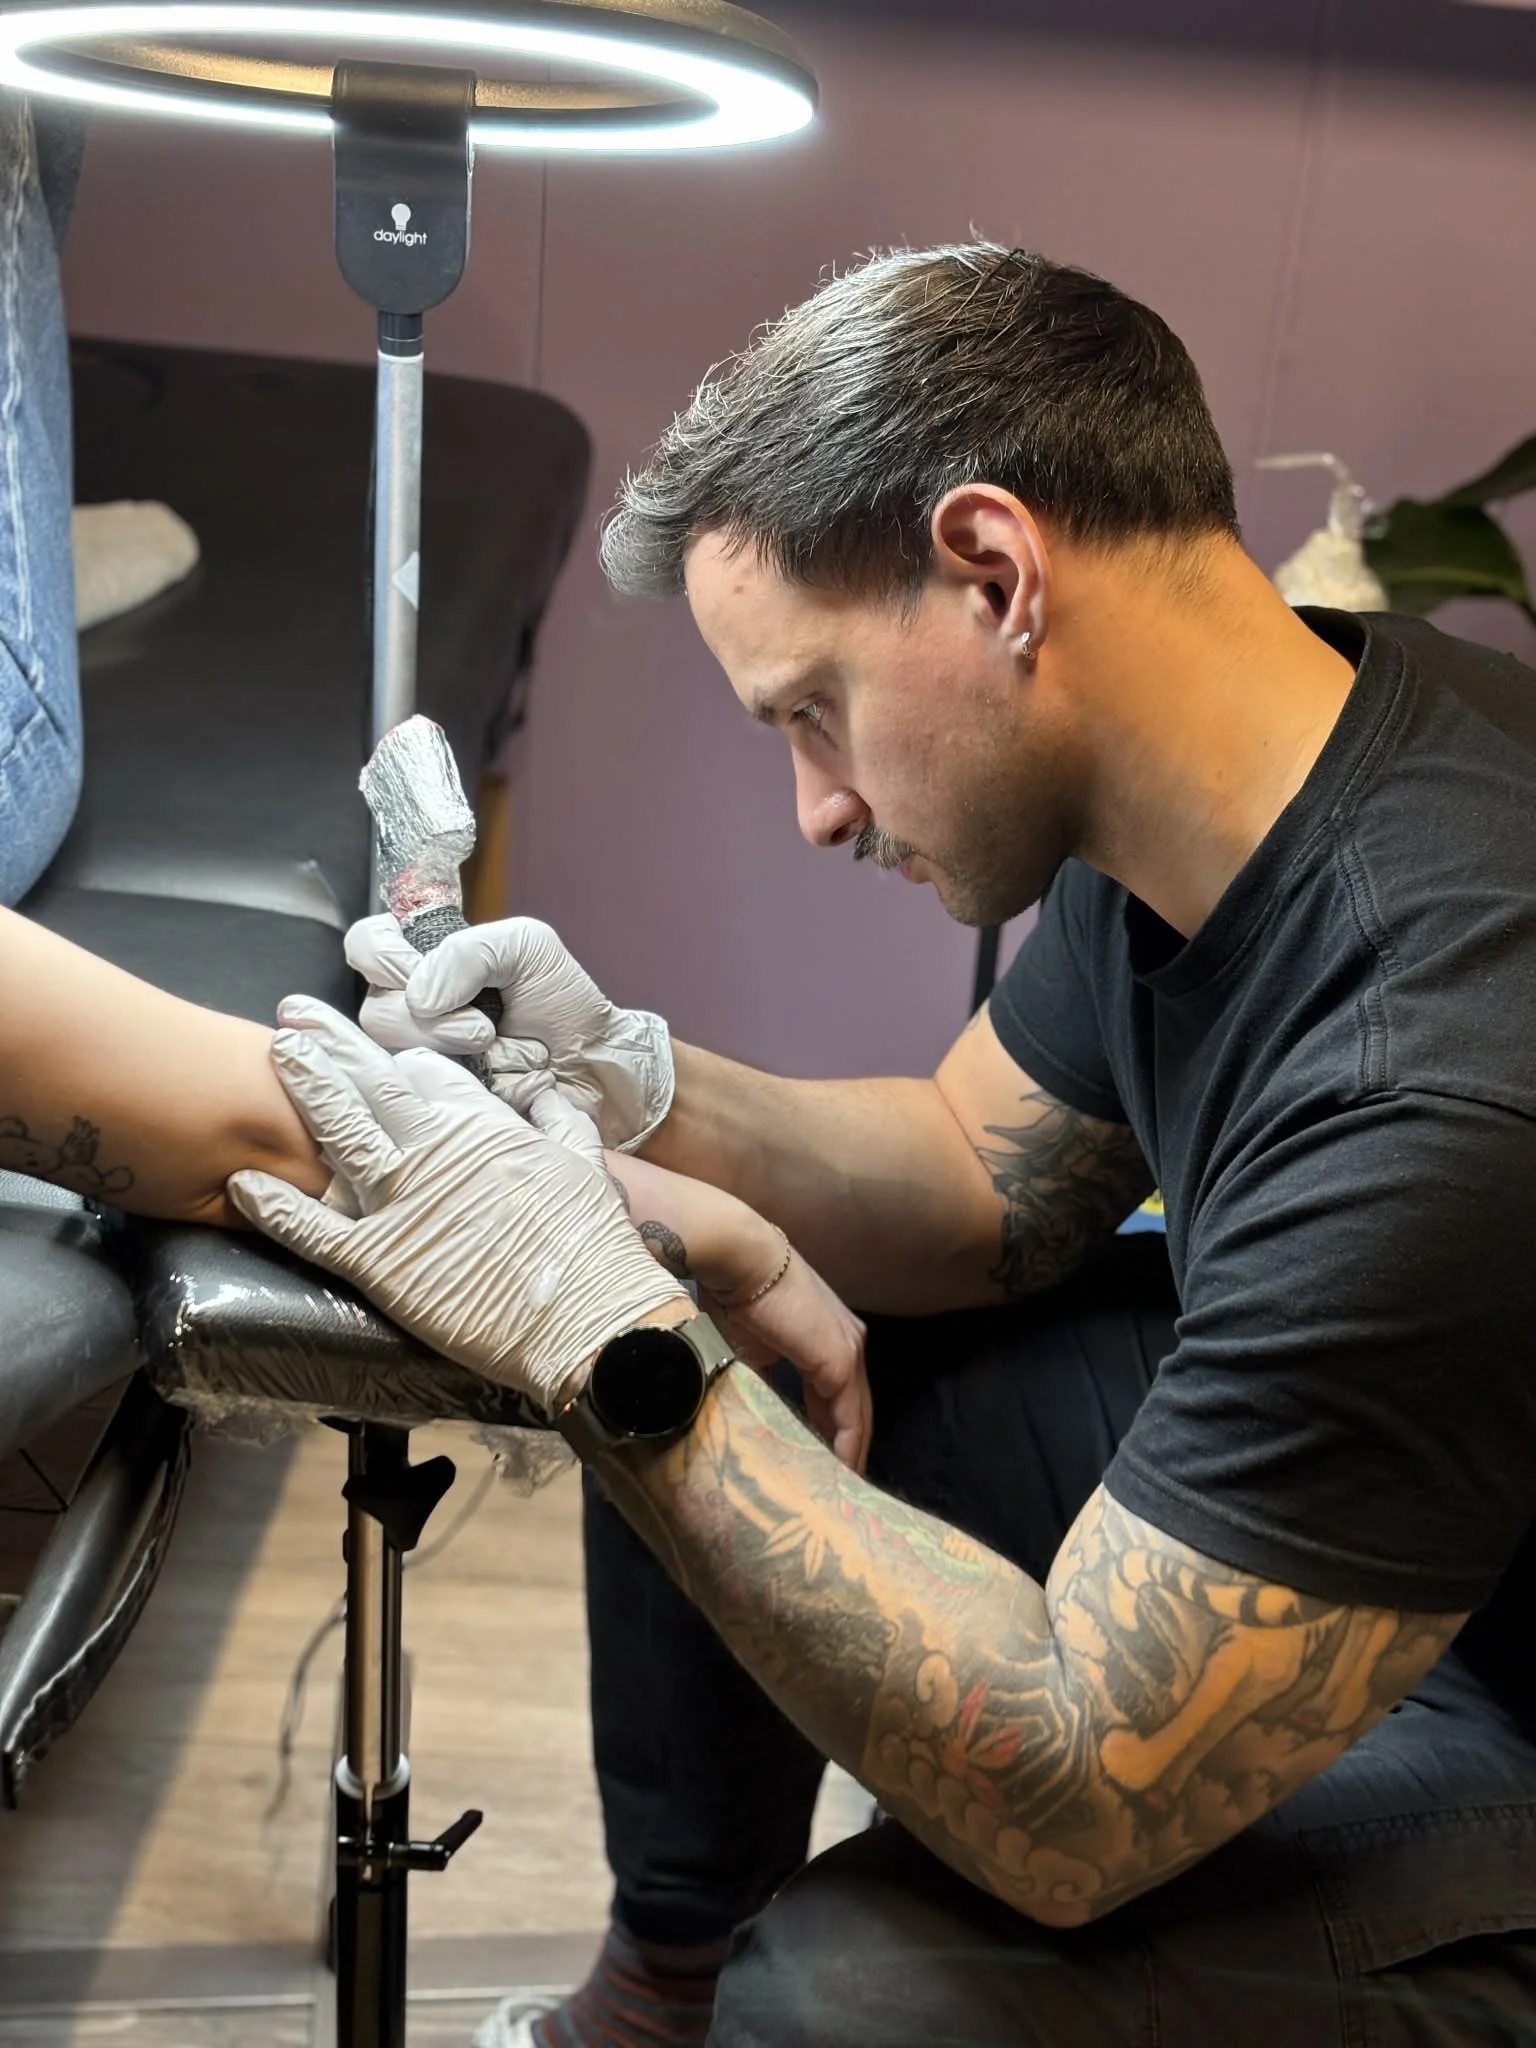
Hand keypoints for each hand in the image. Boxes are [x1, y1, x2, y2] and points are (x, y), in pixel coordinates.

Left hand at [226, 1000, 687, 1411]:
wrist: (585, 1316)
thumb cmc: (592, 1245)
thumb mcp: (585, 1166)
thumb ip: (559, 1125)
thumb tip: (549, 1102)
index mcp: (482, 1125)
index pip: (426, 1071)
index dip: (399, 1058)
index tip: (380, 1052)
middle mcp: (434, 1150)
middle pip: (372, 1082)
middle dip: (330, 1045)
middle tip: (292, 1016)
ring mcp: (401, 1202)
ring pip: (338, 1133)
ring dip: (304, 1091)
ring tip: (274, 1056)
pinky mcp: (379, 1261)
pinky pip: (313, 1229)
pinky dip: (274, 1206)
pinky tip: (242, 1183)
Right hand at [346, 913, 672, 1151]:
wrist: (594, 1066)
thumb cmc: (562, 1002)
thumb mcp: (527, 947)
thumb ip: (468, 951)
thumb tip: (417, 997)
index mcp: (427, 962)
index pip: (366, 945)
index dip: (383, 957)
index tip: (420, 971)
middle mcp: (412, 1008)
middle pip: (374, 1009)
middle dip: (429, 1019)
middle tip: (483, 1027)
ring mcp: (417, 1056)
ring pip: (390, 1052)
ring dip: (446, 1048)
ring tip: (493, 1048)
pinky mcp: (430, 1098)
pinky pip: (414, 1092)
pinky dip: (456, 1083)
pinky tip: (491, 1079)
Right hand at [603, 1150, 871, 1472]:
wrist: (734, 1254)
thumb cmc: (725, 1294)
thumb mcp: (741, 1349)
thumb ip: (752, 1381)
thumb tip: (737, 1419)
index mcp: (823, 1336)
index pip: (832, 1394)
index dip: (827, 1430)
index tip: (818, 1468)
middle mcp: (844, 1340)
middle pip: (850, 1407)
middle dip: (842, 1448)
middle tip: (833, 1493)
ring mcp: (847, 1346)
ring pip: (855, 1413)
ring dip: (847, 1452)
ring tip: (835, 1493)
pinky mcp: (840, 1355)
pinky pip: (850, 1413)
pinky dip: (847, 1445)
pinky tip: (839, 1473)